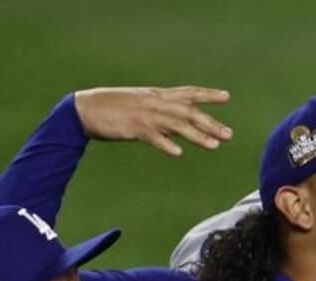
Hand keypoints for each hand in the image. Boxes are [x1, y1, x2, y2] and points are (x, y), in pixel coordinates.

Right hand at [75, 86, 233, 155]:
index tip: (226, 97)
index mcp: (157, 96)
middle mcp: (155, 103)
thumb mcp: (143, 106)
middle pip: (188, 112)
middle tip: (229, 135)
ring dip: (196, 135)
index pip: (188, 93)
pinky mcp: (133, 128)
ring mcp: (145, 115)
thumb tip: (182, 128)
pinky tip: (177, 152)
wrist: (85, 109)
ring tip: (214, 145)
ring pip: (176, 124)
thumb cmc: (115, 109)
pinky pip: (153, 137)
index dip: (207, 95)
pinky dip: (165, 143)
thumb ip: (164, 115)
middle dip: (210, 123)